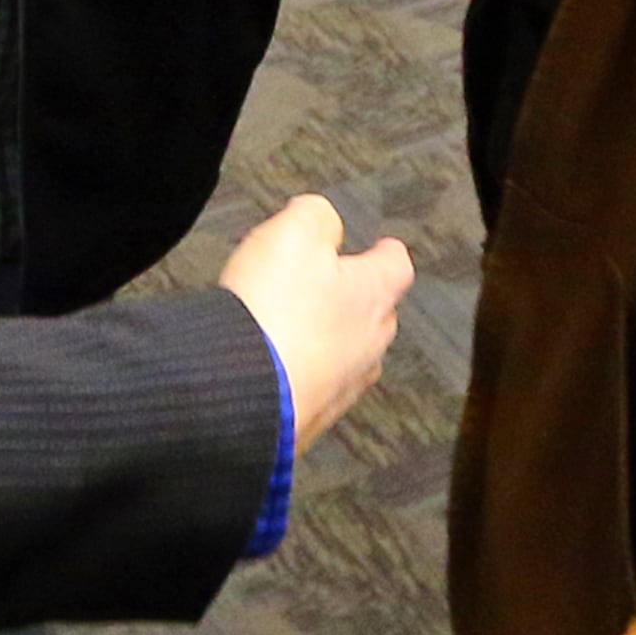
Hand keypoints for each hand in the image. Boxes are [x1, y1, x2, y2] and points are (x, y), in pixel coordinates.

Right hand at [213, 193, 410, 448]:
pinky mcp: (310, 418)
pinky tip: (273, 367)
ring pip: (348, 357)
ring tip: (296, 329)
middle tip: (331, 285)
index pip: (396, 265)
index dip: (385, 251)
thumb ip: (316, 216)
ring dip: (328, 342)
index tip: (383, 246)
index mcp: (373, 295)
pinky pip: (313, 389)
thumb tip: (323, 217)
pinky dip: (299, 375)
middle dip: (358, 299)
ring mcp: (342, 387)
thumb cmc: (273, 312)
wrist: (239, 390)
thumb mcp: (292, 235)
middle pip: (376, 315)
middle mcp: (368, 345)